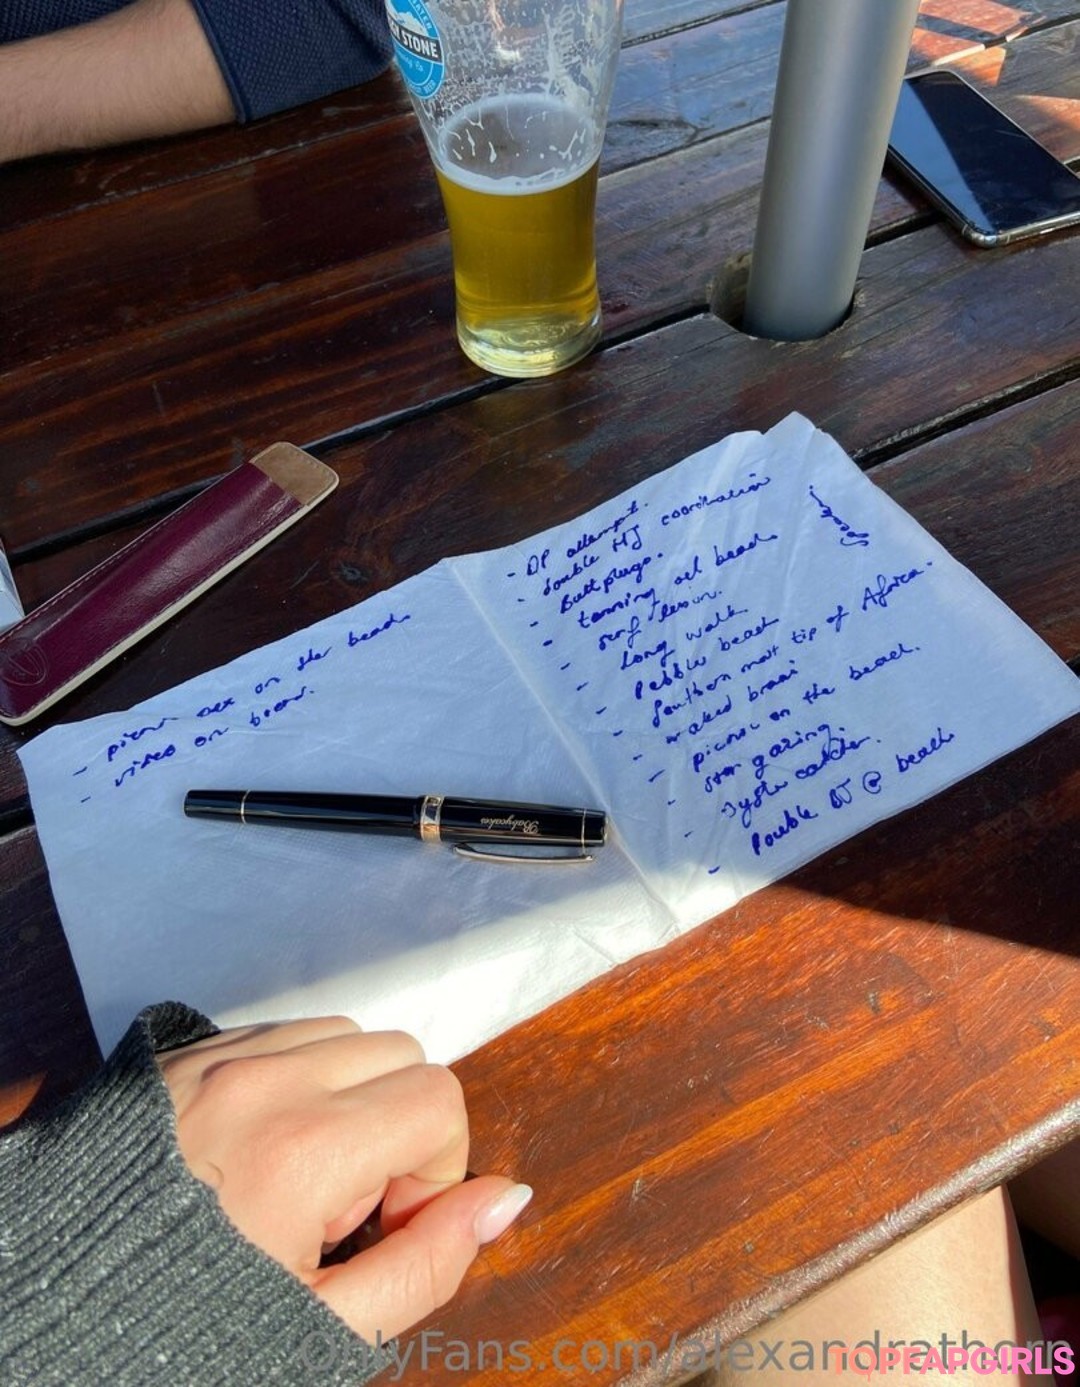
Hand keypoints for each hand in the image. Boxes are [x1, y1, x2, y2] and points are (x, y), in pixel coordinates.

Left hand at [157, 1016, 531, 1340]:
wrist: (54, 1307)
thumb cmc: (188, 1326)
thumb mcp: (320, 1329)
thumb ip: (427, 1266)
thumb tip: (507, 1198)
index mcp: (306, 1148)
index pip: (439, 1099)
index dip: (431, 1169)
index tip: (378, 1223)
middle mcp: (268, 1080)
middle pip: (401, 1053)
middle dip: (395, 1124)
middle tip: (337, 1203)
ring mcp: (223, 1054)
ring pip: (347, 1034)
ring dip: (348, 1093)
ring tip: (295, 1174)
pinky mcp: (191, 1048)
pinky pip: (286, 1028)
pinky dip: (299, 1073)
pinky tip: (261, 1144)